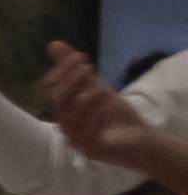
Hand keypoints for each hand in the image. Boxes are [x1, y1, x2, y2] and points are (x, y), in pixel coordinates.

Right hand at [48, 44, 187, 187]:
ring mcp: (76, 139)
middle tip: (87, 65)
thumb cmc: (116, 116)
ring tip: (99, 86)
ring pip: (70, 117)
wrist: (140, 141)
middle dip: (71, 81)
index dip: (64, 71)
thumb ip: (77, 71)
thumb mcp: (97, 88)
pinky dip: (94, 116)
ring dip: (84, 99)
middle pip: (58, 101)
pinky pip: (86, 133)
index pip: (53, 88)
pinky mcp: (90, 150)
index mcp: (64, 111)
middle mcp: (65, 125)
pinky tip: (104, 103)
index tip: (81, 55)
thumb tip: (55, 44)